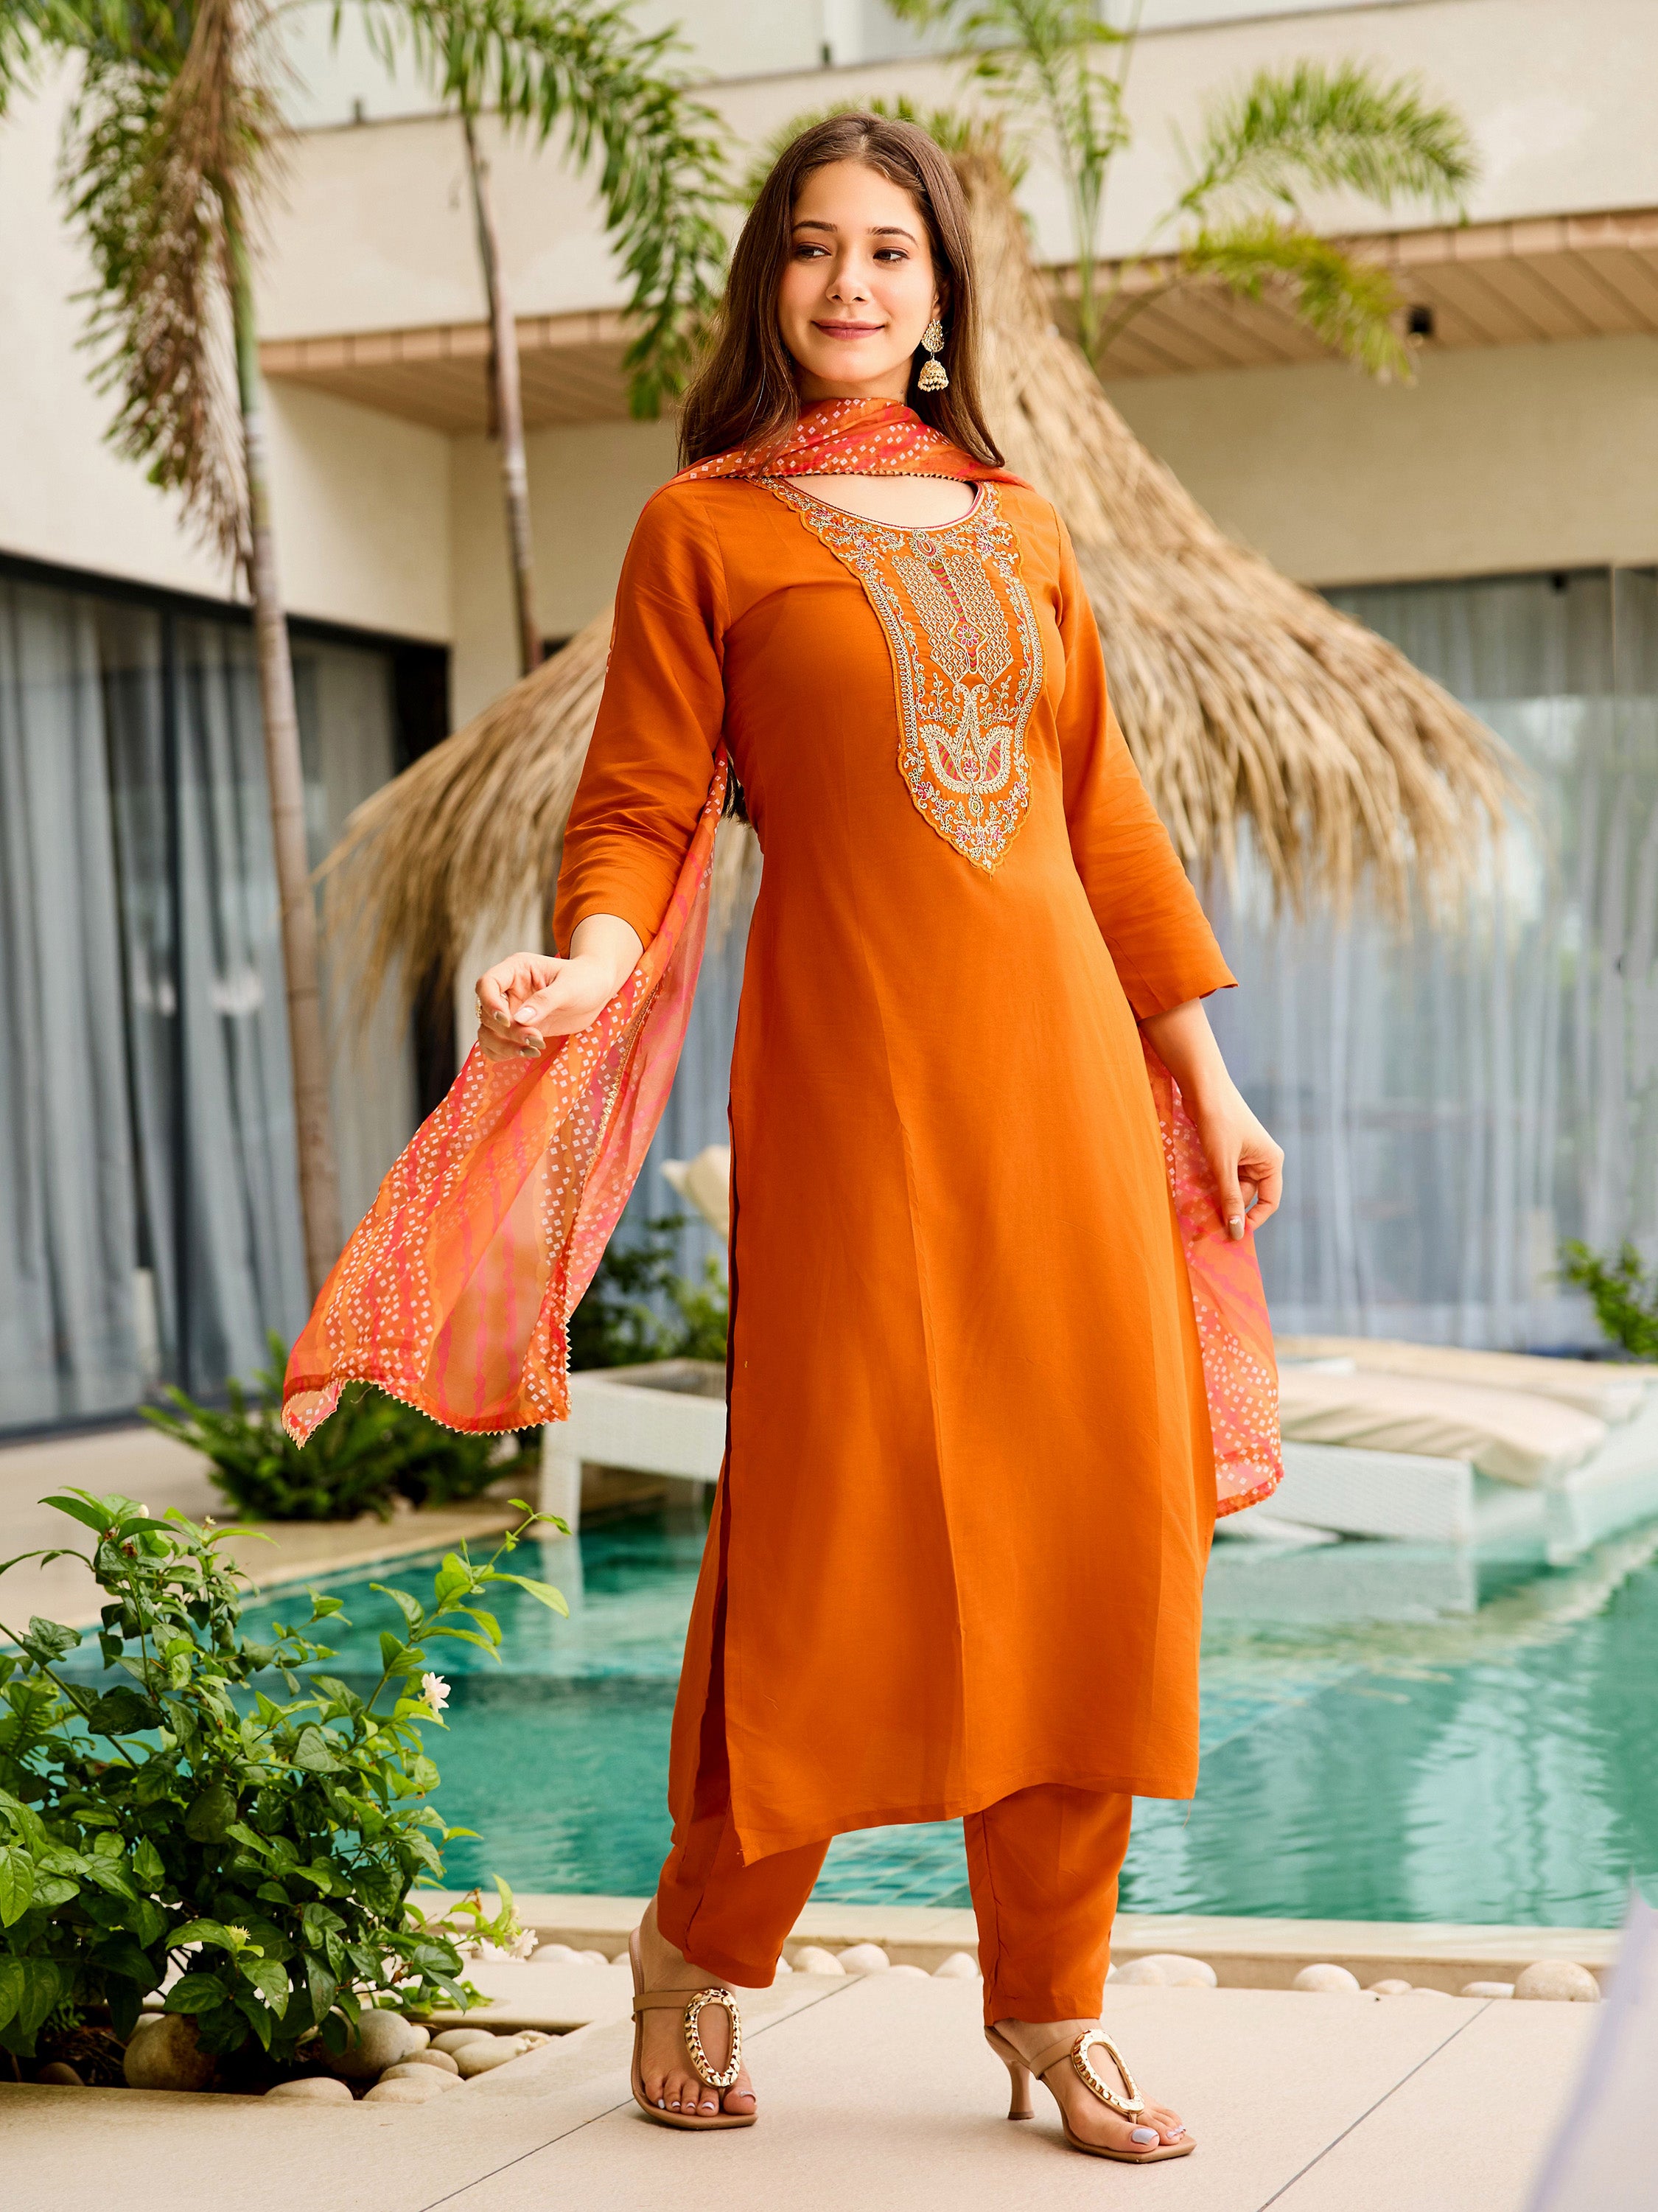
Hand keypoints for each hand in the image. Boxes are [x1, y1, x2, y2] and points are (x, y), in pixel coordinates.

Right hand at [473, 951, 615, 1062]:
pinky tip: (529, 1053)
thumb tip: (519, 1020)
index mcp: (517, 969)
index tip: (508, 1021)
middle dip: (507, 1031)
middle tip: (536, 1039)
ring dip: (505, 1046)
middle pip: (486, 1013)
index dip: (490, 1003)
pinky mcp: (519, 1029)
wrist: (598, 990)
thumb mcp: (569, 987)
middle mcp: (509, 990)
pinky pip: (498, 1045)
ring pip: (488, 1032)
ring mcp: (512, 1011)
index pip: (487, 984)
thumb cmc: (586, 979)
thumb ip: (545, 1001)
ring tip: (534, 1049)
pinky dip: (506, 1053)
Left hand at [1183, 1081, 1283, 1240]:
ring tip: (1197, 1206)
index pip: (1270, 1201)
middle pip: (1247, 1196)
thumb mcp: (1223, 1165)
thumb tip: (1237, 1231)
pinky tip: (1196, 1190)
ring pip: (1231, 1186)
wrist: (1202, 1087)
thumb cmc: (1218, 1122)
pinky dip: (1210, 1183)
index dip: (1253, 1219)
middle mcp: (1261, 1160)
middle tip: (1207, 1224)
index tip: (1233, 1234)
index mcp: (1271, 1162)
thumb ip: (1229, 1198)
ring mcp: (1243, 1155)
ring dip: (1216, 1196)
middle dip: (1229, 1208)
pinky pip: (1222, 1175)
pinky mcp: (1227, 1151)